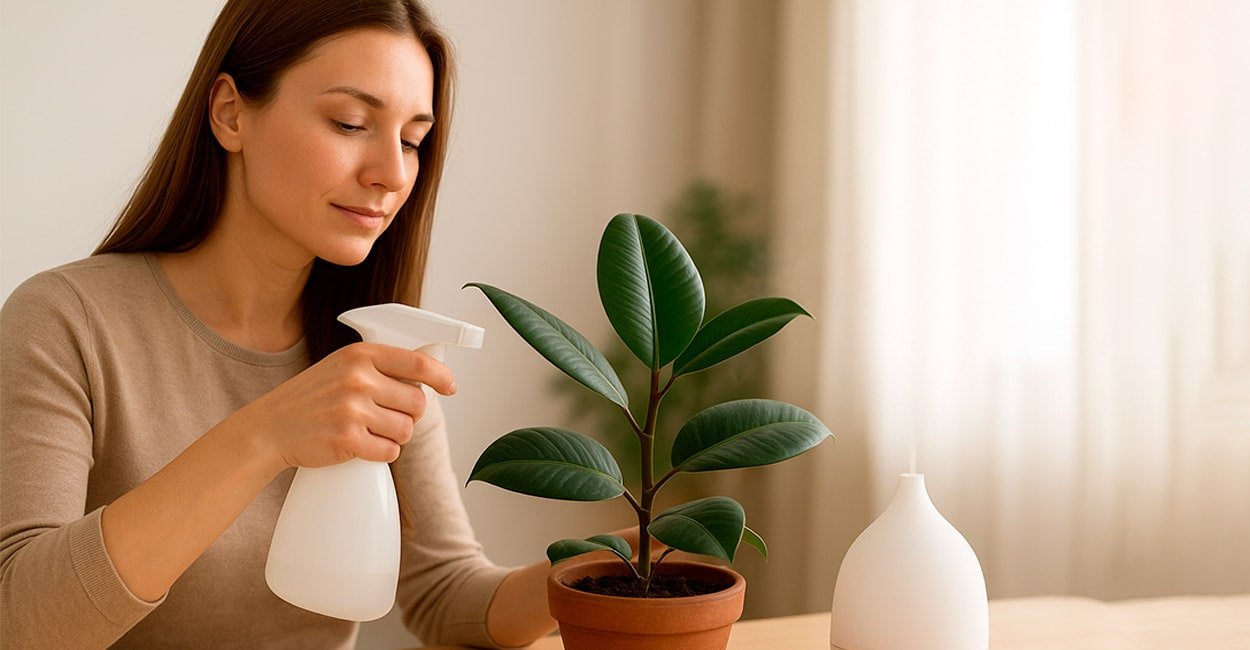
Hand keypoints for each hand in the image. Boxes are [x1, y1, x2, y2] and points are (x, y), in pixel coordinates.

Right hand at [233, 342, 455, 470]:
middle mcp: (358, 379)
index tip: (450, 386)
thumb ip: (378, 367)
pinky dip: (382, 453)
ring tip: (371, 431)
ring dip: (396, 436)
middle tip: (388, 417)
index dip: (441, 376)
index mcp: (360, 355)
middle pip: (417, 402)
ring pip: (406, 430)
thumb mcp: (342, 367)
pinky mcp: (347, 440)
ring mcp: (352, 409)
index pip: (417, 362)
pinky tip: (363, 446)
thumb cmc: (311, 398)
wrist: (270, 428)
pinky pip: (390, 452)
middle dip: (410, 414)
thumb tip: (426, 378)